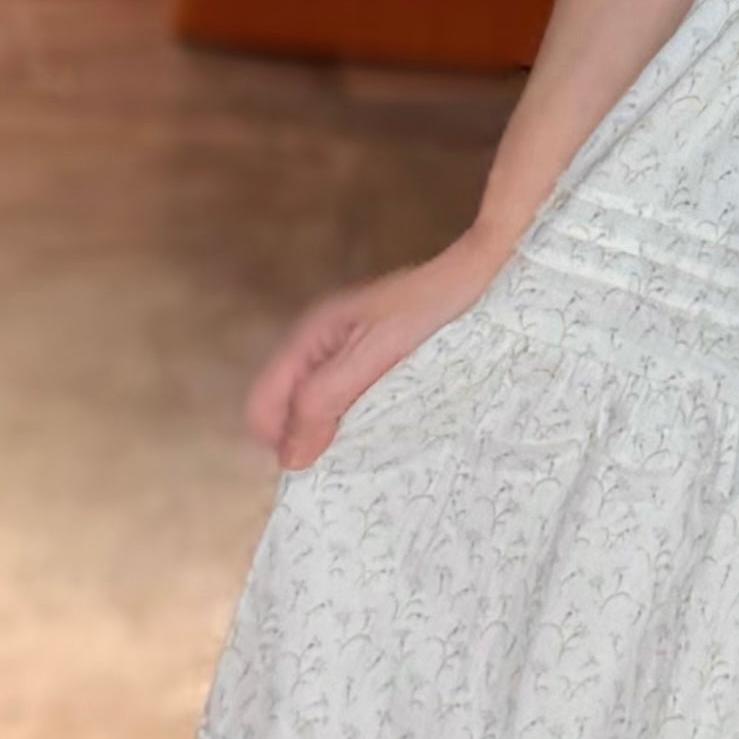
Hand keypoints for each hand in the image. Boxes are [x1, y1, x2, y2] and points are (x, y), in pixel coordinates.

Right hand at [247, 228, 506, 471]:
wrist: (476, 277)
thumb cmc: (428, 310)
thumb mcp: (373, 356)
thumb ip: (324, 399)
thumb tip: (289, 460)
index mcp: (306, 340)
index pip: (262, 410)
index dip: (285, 443)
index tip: (327, 461)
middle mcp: (317, 349)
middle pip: (287, 415)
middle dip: (311, 441)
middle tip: (358, 453)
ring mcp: (344, 356)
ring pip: (319, 413)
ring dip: (339, 434)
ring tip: (380, 439)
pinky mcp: (372, 364)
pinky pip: (349, 404)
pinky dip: (362, 422)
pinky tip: (393, 423)